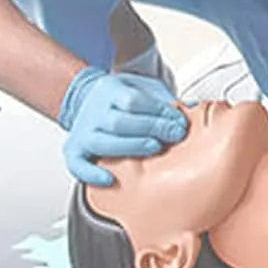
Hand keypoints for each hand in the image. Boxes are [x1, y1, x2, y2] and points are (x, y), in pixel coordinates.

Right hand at [58, 68, 187, 186]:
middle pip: (119, 122)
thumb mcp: (143, 88)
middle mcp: (94, 111)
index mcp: (110, 91)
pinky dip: (91, 174)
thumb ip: (164, 99)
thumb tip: (192, 108)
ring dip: (131, 147)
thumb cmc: (120, 98)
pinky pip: (77, 165)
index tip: (178, 121)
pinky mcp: (74, 151)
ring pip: (103, 143)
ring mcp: (83, 132)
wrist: (87, 98)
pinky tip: (110, 180)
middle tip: (173, 135)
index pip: (133, 101)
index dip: (158, 111)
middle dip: (150, 129)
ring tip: (154, 149)